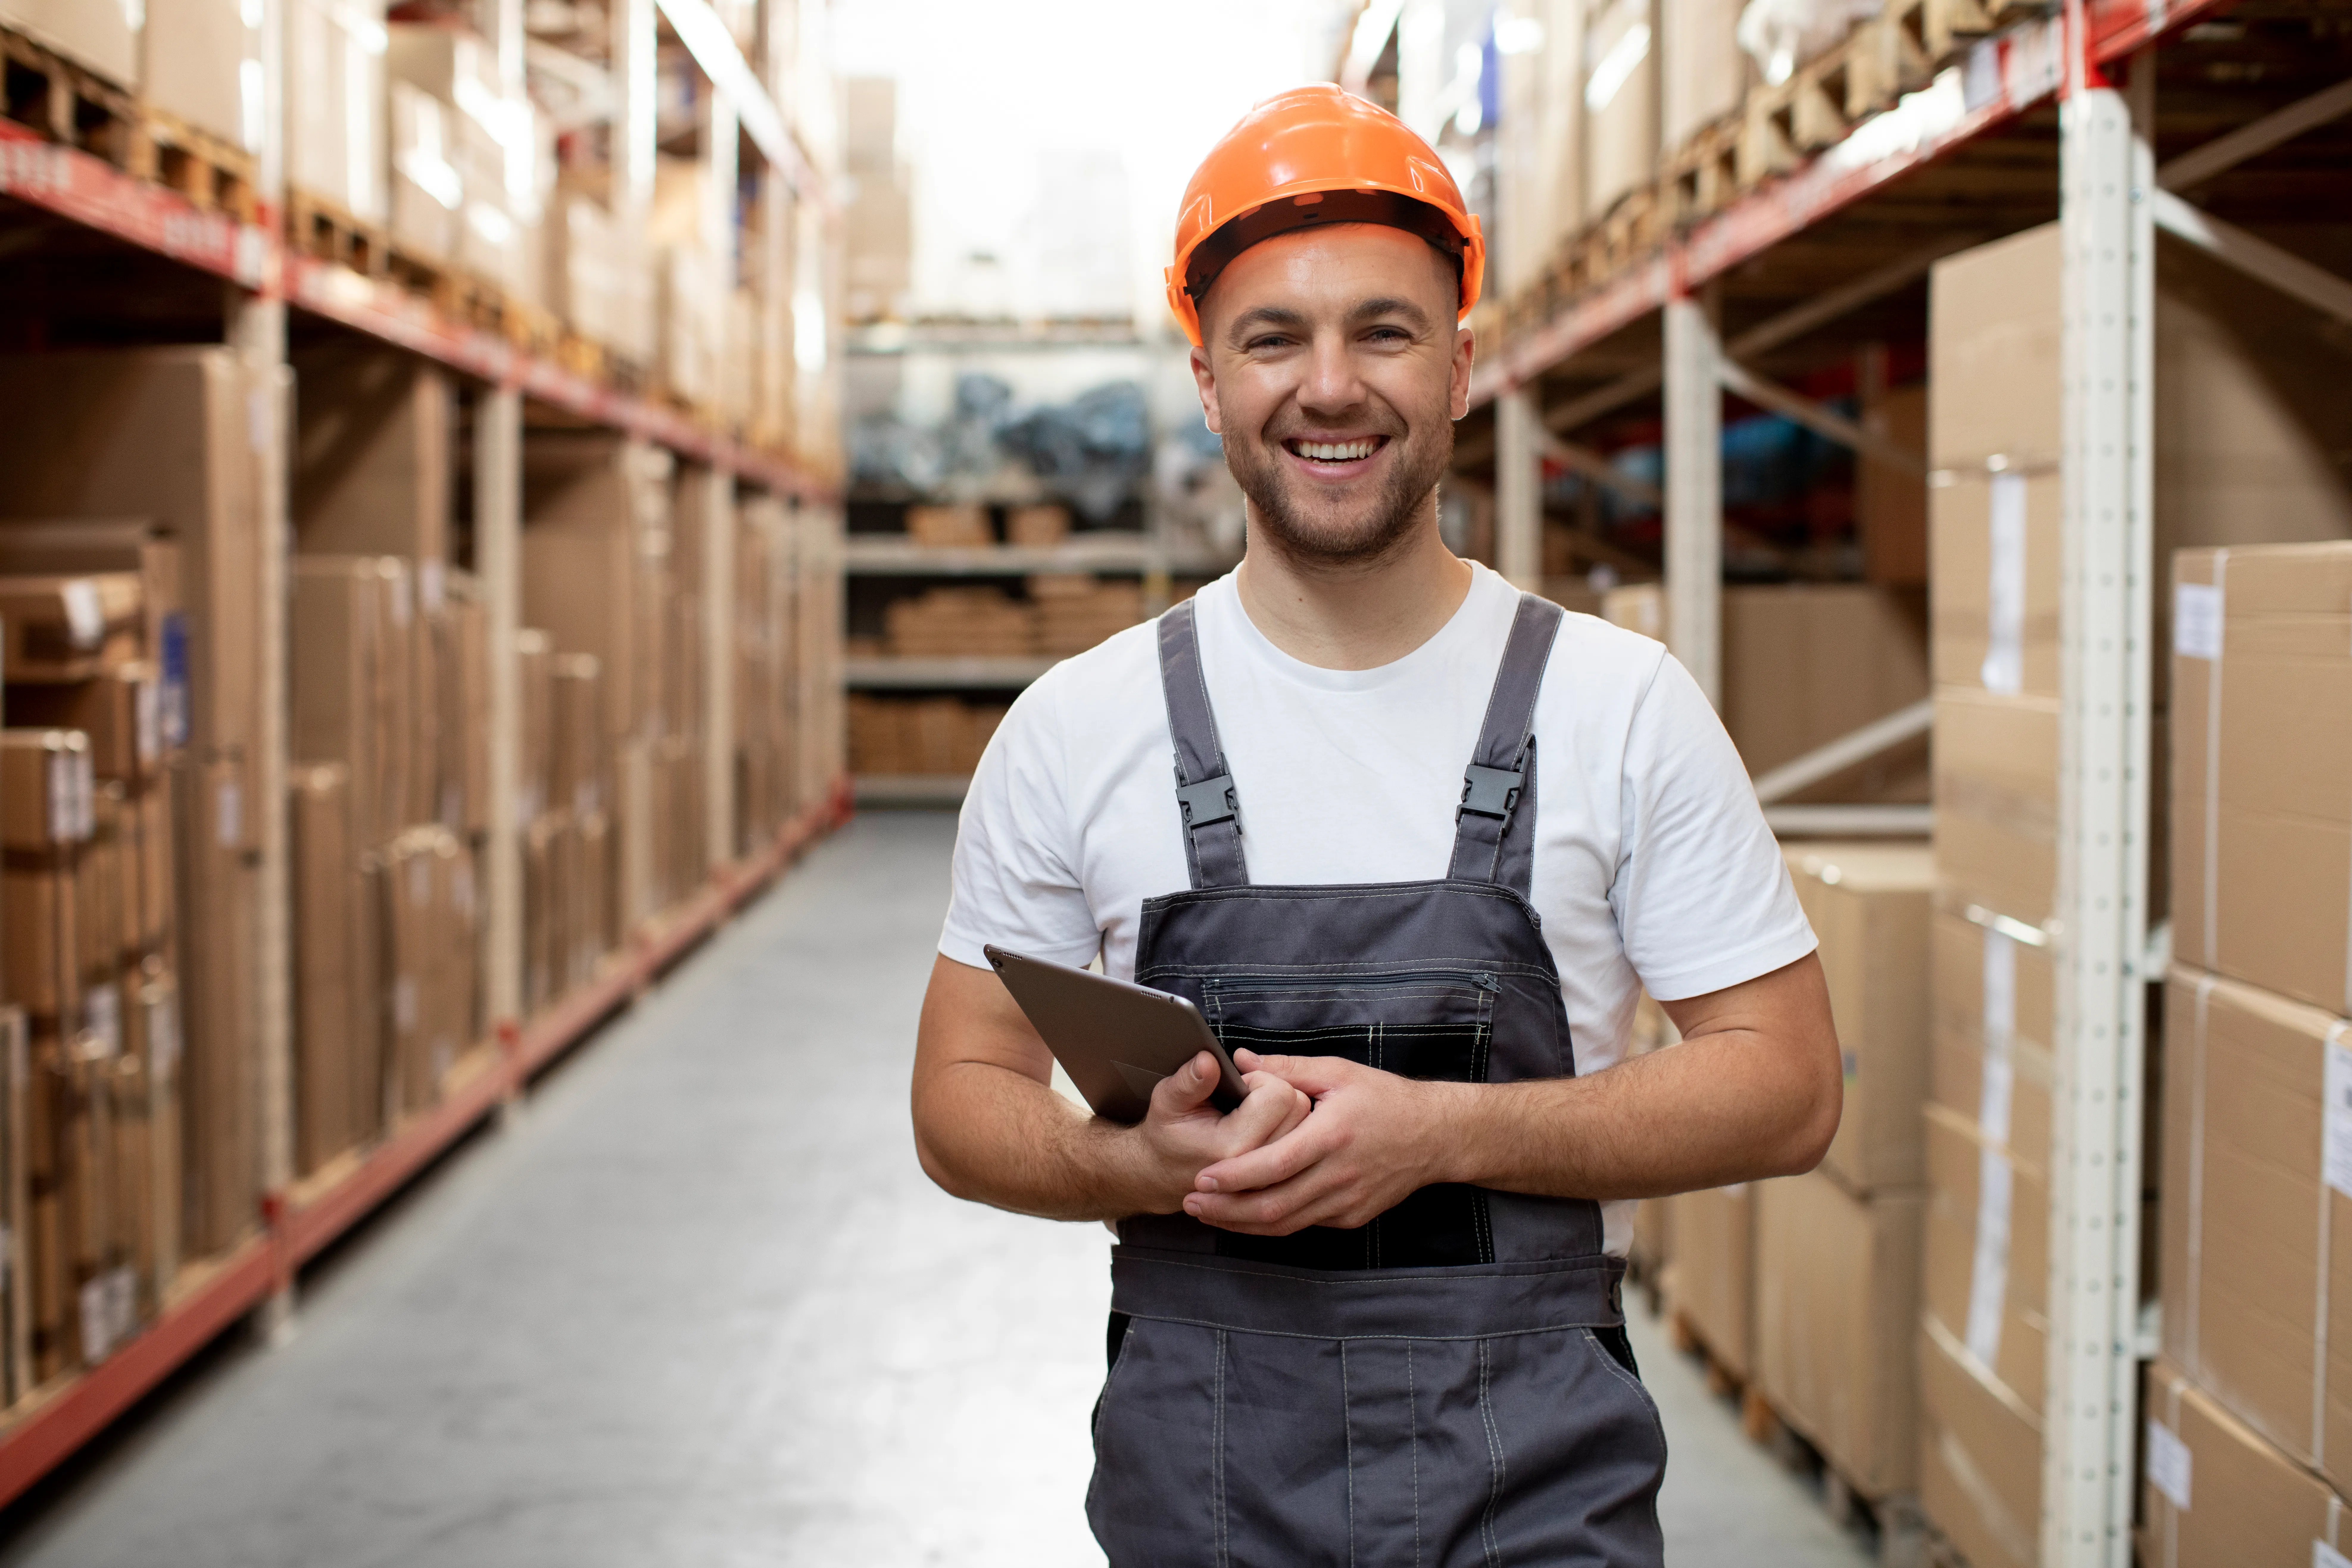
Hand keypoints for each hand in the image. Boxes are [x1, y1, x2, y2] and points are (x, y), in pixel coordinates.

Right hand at [1124, 1051, 1312, 1213]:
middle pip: (1299, 1106)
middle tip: (1247, 1097)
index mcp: (1234, 1147)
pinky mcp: (1278, 1180)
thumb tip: (1208, 1060)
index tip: (1238, 1084)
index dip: (1260, 1079)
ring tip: (1254, 1112)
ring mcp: (1271, 1177)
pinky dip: (1290, 1127)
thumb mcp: (1167, 1101)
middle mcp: (1260, 1168)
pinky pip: (1302, 1141)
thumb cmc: (1168, 1134)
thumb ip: (1189, 1081)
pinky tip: (1265, 1127)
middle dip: (1277, 1091)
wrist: (1165, 1175)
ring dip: (1286, 1110)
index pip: (1279, 1095)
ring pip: (1305, 1123)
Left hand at [1182, 1052, 1464, 1234]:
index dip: (1234, 1177)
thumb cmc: (1385, 1099)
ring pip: (1286, 1224)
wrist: (1435, 1136)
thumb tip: (1240, 1061)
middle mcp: (1339, 1175)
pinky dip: (1272, 1224)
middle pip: (1273, 1206)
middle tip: (1191, 1203)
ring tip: (1208, 1213)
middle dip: (1226, 1209)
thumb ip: (1287, 1069)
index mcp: (1332, 1136)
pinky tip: (1245, 1215)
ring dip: (1242, 1223)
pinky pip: (1304, 1225)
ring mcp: (1347, 1202)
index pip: (1274, 1166)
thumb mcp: (1338, 1073)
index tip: (1201, 1178)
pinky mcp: (1352, 1217)